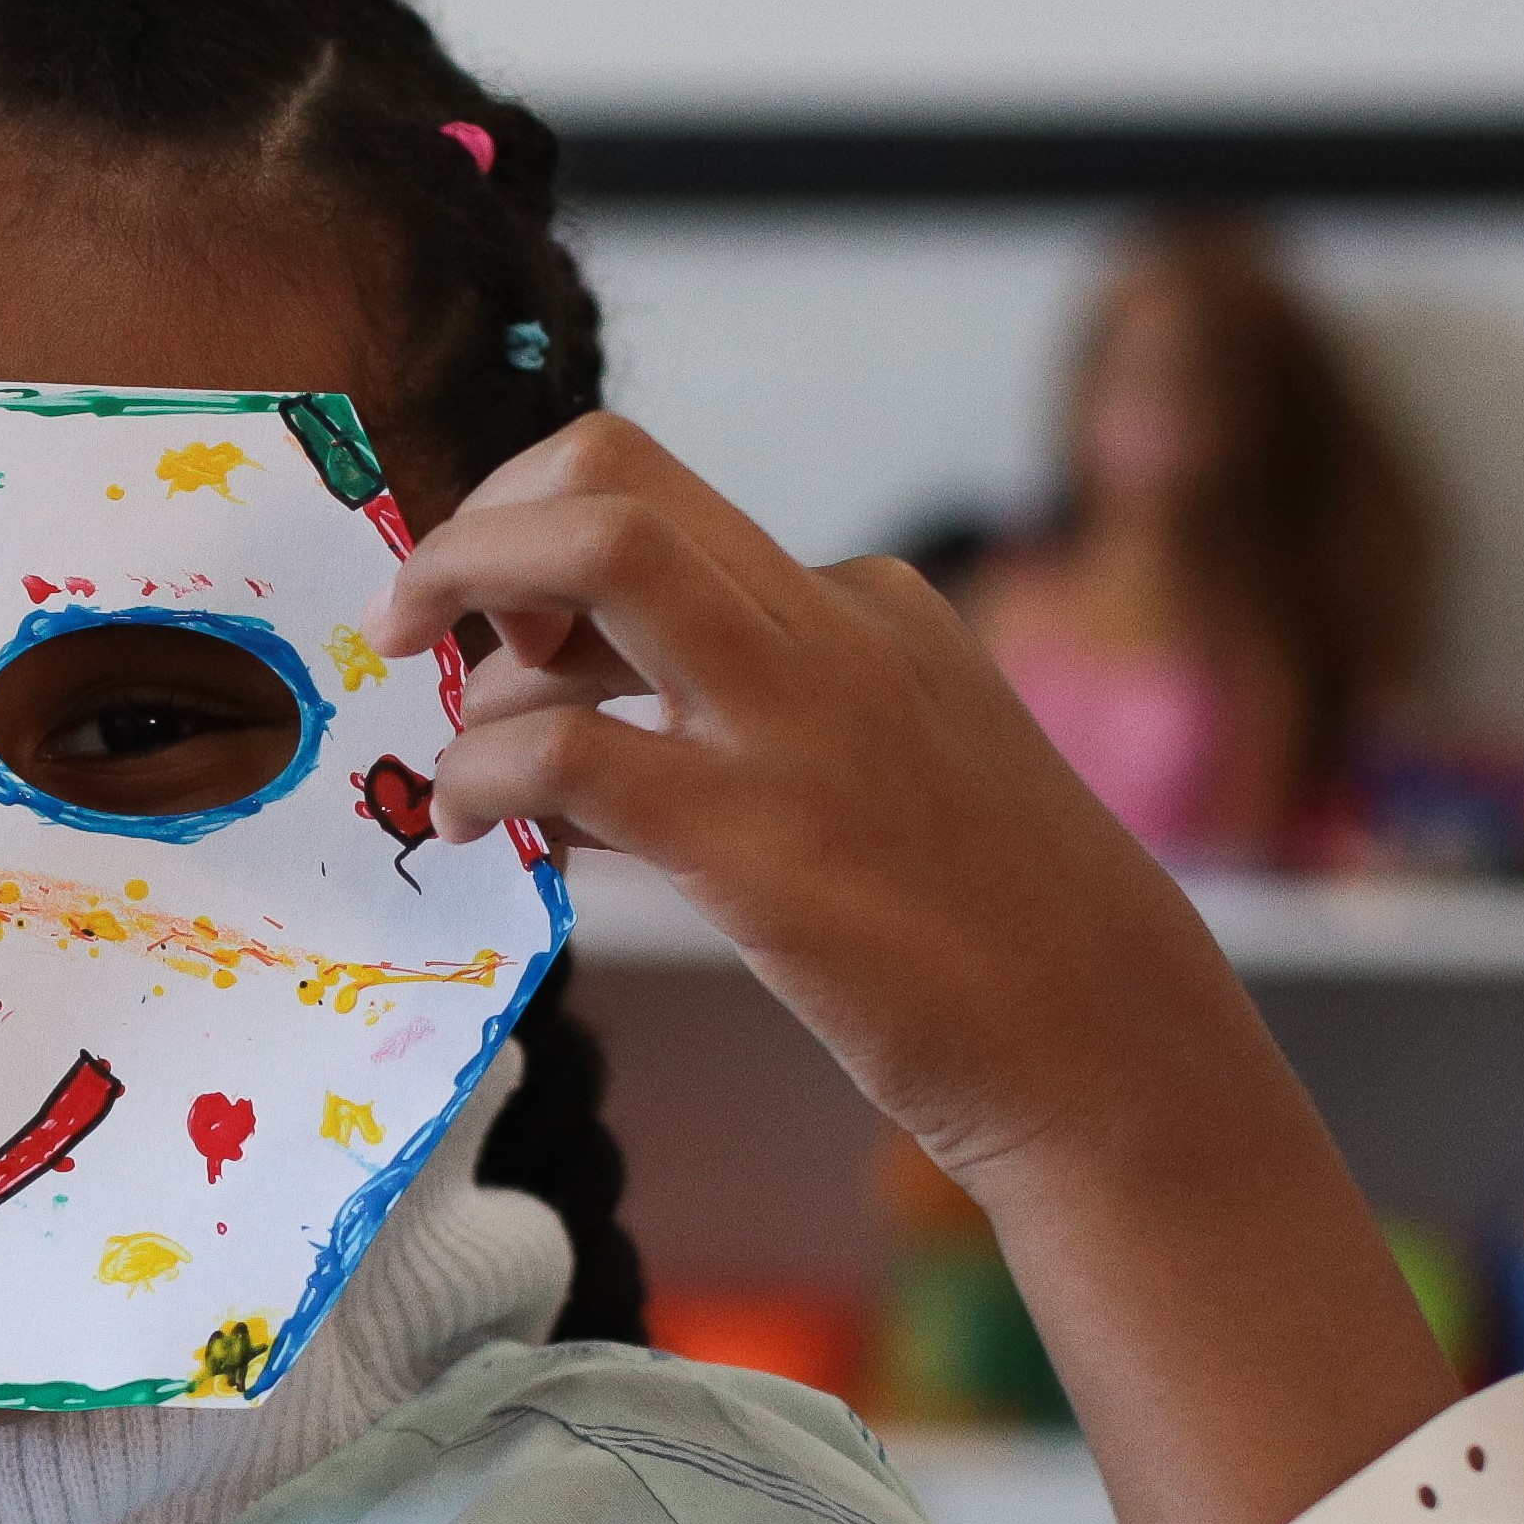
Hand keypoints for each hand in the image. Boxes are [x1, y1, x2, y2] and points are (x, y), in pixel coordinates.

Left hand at [379, 415, 1240, 1191]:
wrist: (1108, 1051)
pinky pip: (556, 748)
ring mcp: (793, 718)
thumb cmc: (992, 941)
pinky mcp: (749, 833)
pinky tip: (474, 828)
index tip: (505, 628)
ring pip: (588, 550)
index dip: (547, 552)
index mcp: (870, 603)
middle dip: (476, 528)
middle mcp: (831, 625)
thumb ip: (752, 732)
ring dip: (462, 616)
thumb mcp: (890, 780)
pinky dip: (478, 772)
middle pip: (611, 472)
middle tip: (414, 621)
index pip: (667, 511)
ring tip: (448, 754)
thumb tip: (581, 733)